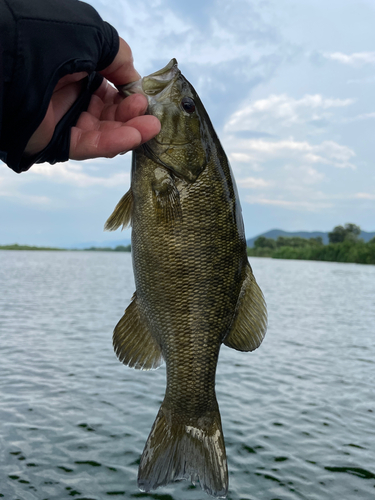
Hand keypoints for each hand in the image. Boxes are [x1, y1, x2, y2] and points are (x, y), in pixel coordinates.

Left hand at [24, 38, 160, 159]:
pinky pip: (88, 145)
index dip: (128, 94)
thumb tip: (134, 80)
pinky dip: (112, 143)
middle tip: (149, 116)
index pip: (108, 88)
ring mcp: (64, 119)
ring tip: (151, 128)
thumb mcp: (93, 38)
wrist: (13, 65)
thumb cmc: (51, 42)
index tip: (144, 97)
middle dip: (132, 115)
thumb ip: (118, 57)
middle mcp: (70, 94)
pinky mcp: (57, 141)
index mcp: (75, 69)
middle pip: (108, 113)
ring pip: (103, 131)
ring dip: (129, 131)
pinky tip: (133, 138)